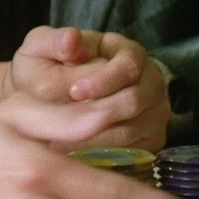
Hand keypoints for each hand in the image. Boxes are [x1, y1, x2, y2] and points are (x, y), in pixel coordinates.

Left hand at [10, 26, 170, 151]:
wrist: (54, 100)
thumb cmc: (49, 70)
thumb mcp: (43, 48)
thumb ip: (53, 41)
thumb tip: (71, 39)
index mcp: (128, 53)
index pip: (127, 67)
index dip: (102, 81)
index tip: (74, 91)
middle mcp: (150, 82)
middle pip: (134, 102)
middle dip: (97, 115)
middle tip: (62, 127)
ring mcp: (154, 114)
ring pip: (132, 131)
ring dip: (95, 139)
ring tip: (61, 145)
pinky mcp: (150, 142)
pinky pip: (133, 153)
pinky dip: (105, 157)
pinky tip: (75, 159)